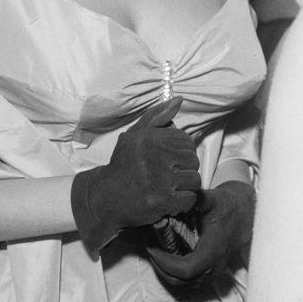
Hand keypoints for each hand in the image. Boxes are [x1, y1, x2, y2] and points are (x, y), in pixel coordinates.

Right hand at [71, 97, 200, 253]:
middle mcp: (155, 156)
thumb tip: (179, 99)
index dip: (181, 152)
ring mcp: (159, 180)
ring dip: (185, 186)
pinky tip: (170, 199)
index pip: (187, 142)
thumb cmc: (125, 163)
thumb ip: (157, 116)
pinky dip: (182, 202)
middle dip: (185, 169)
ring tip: (170, 187)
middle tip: (169, 175)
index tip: (170, 160)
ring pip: (194, 180)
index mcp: (150, 138)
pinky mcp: (163, 201)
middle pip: (193, 161)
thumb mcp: (135, 135)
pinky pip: (189, 199)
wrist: (108, 195)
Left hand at [148, 180, 254, 284]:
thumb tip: (176, 195)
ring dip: (166, 272)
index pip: (186, 269)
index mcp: (213, 251)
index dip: (165, 263)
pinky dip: (175, 273)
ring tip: (155, 252)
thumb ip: (196, 198)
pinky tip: (166, 256)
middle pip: (182, 281)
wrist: (246, 215)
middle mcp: (215, 266)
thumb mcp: (211, 199)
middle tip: (149, 248)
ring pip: (185, 284)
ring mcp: (214, 272)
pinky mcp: (212, 272)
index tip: (151, 248)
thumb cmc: (227, 206)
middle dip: (161, 267)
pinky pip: (191, 281)